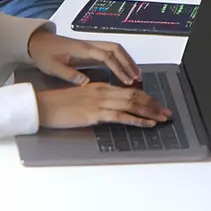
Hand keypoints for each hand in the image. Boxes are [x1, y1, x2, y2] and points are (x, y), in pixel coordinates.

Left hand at [27, 30, 141, 85]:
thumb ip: (68, 74)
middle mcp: (91, 45)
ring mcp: (92, 46)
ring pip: (116, 49)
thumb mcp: (52, 67)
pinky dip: (121, 59)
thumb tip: (85, 82)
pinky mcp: (91, 49)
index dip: (118, 68)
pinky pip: (111, 52)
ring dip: (127, 60)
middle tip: (138, 77)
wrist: (39, 43)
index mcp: (83, 49)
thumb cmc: (45, 55)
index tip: (127, 81)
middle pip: (116, 49)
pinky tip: (124, 70)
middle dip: (128, 62)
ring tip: (136, 74)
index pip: (107, 57)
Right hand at [35, 81, 170, 129]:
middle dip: (154, 105)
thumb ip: (98, 99)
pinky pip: (121, 116)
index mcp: (101, 86)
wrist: (43, 106)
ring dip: (151, 112)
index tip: (158, 105)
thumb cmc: (59, 104)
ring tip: (163, 118)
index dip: (147, 98)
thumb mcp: (82, 98)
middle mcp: (104, 91)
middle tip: (167, 112)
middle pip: (136, 96)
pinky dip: (137, 120)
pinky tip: (147, 124)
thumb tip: (113, 105)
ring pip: (132, 104)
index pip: (130, 91)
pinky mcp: (95, 114)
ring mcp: (100, 102)